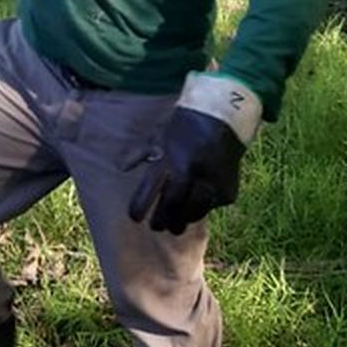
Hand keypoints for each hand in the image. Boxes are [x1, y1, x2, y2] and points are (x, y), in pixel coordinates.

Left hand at [128, 75, 259, 233]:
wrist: (222, 119)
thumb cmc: (184, 128)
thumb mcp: (158, 136)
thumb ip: (138, 153)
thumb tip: (120, 167)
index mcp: (168, 161)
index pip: (148, 193)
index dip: (139, 209)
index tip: (134, 217)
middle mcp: (188, 174)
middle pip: (170, 208)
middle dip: (161, 221)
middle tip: (156, 226)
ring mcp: (209, 183)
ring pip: (192, 213)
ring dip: (182, 220)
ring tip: (176, 225)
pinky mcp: (226, 190)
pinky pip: (211, 205)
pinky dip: (203, 206)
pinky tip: (198, 205)